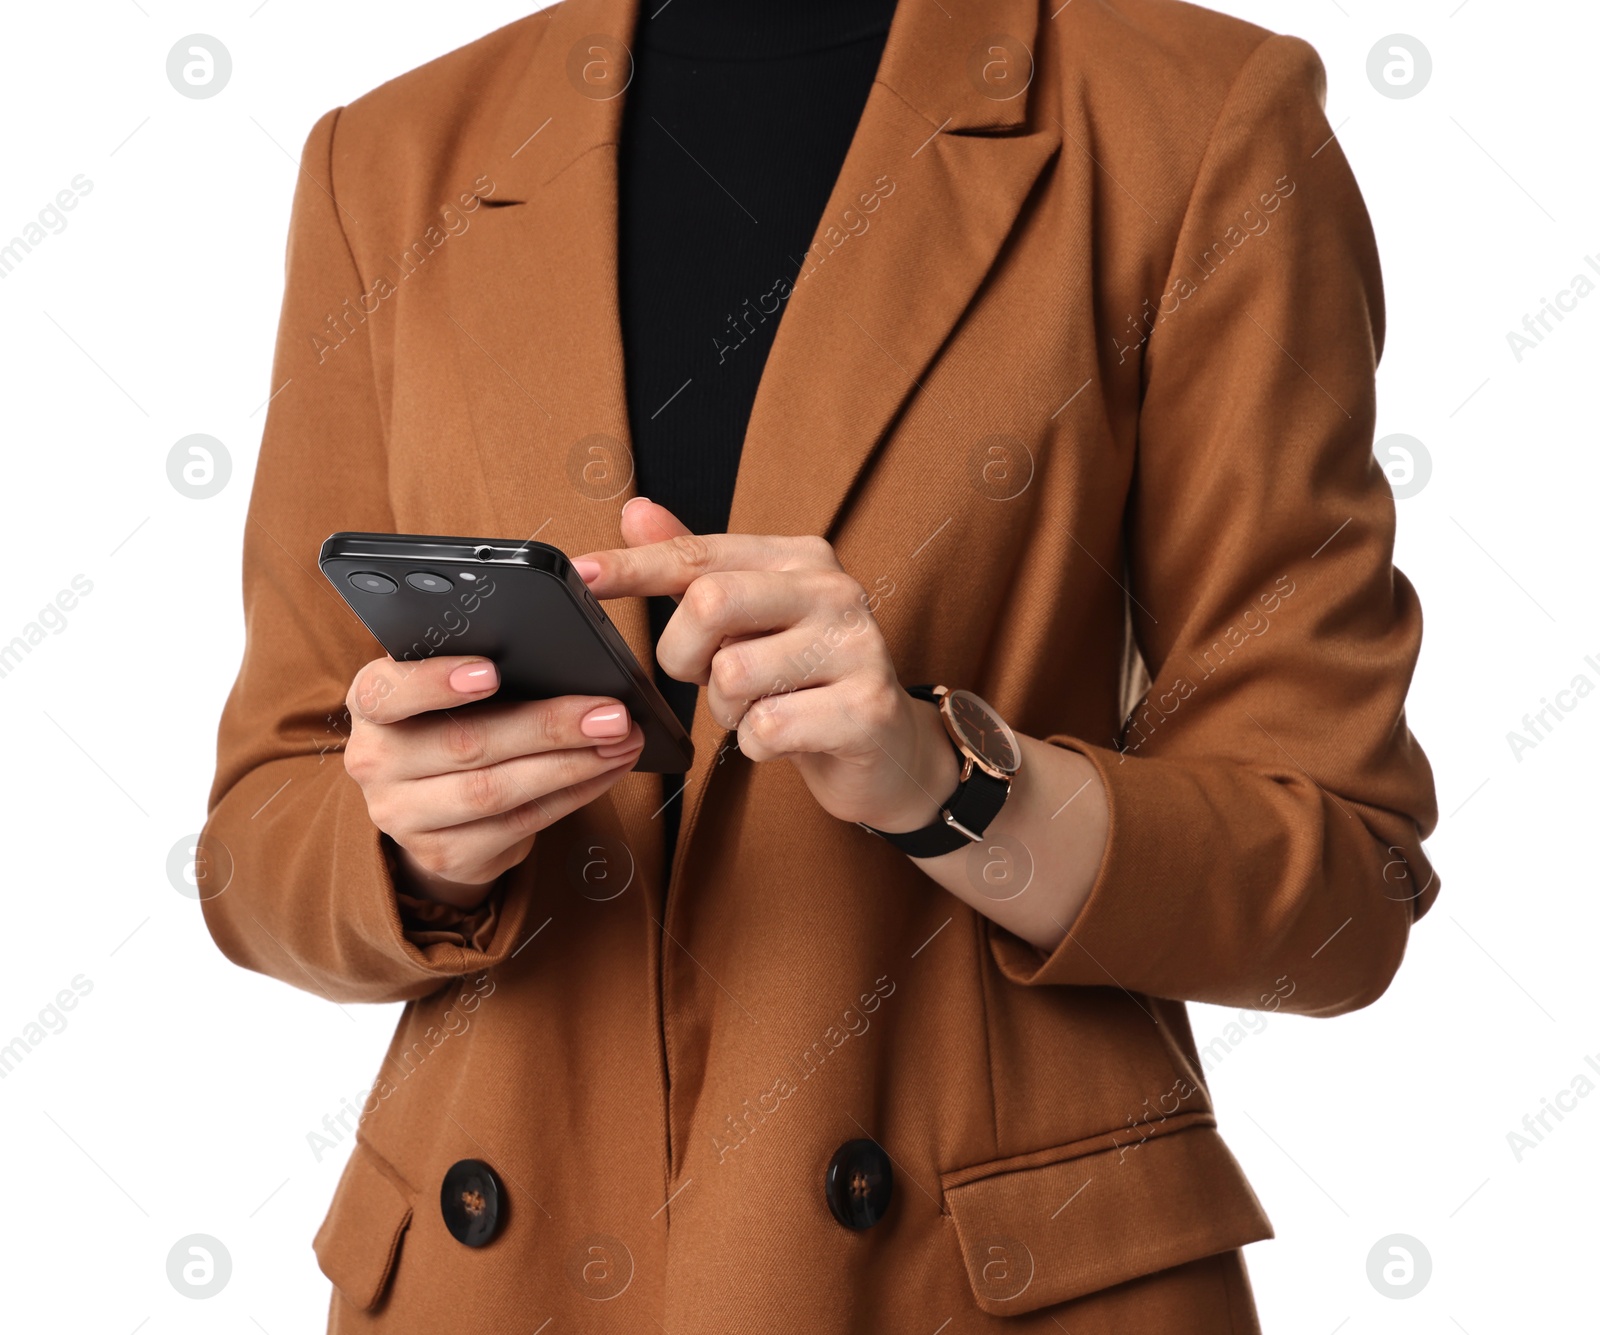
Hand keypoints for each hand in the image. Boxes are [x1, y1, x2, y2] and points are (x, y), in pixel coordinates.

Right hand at [342, 656, 644, 908]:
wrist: (434, 807)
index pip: (387, 691)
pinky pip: (517, 825)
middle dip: (549, 727)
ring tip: (621, 742)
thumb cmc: (454, 722)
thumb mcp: (451, 690)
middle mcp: (375, 761)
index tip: (490, 672)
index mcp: (373, 704)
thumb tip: (569, 648)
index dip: (436, 681)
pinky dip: (572, 795)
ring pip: (496, 791)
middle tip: (610, 714)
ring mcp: (403, 815)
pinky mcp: (442, 854)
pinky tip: (605, 772)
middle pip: (466, 743)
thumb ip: (484, 668)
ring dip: (571, 766)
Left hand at [572, 499, 958, 832]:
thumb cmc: (806, 680)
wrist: (888, 751)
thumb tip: (635, 510)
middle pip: (710, 603)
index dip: (633, 567)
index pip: (699, 555)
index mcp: (801, 558)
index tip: (582, 575)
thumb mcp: (749, 619)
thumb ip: (696, 567)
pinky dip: (757, 745)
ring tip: (760, 708)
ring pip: (733, 675)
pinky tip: (788, 737)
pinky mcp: (866, 709)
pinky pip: (766, 729)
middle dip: (684, 656)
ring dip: (727, 710)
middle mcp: (834, 590)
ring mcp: (857, 647)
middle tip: (708, 676)